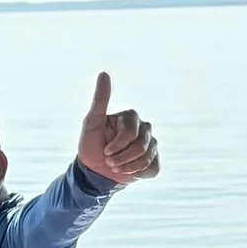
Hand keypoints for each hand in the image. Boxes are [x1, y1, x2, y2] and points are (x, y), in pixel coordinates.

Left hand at [75, 71, 159, 189]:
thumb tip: (104, 73)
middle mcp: (144, 128)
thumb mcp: (92, 121)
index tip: (105, 151)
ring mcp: (151, 144)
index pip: (130, 133)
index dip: (116, 146)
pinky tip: (128, 171)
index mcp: (131, 117)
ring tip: (115, 167)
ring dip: (126, 167)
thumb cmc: (92, 145)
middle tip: (109, 161)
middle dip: (121, 158)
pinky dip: (137, 174)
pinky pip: (152, 168)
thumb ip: (100, 99)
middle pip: (140, 146)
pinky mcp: (155, 161)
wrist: (94, 171)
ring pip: (146, 159)